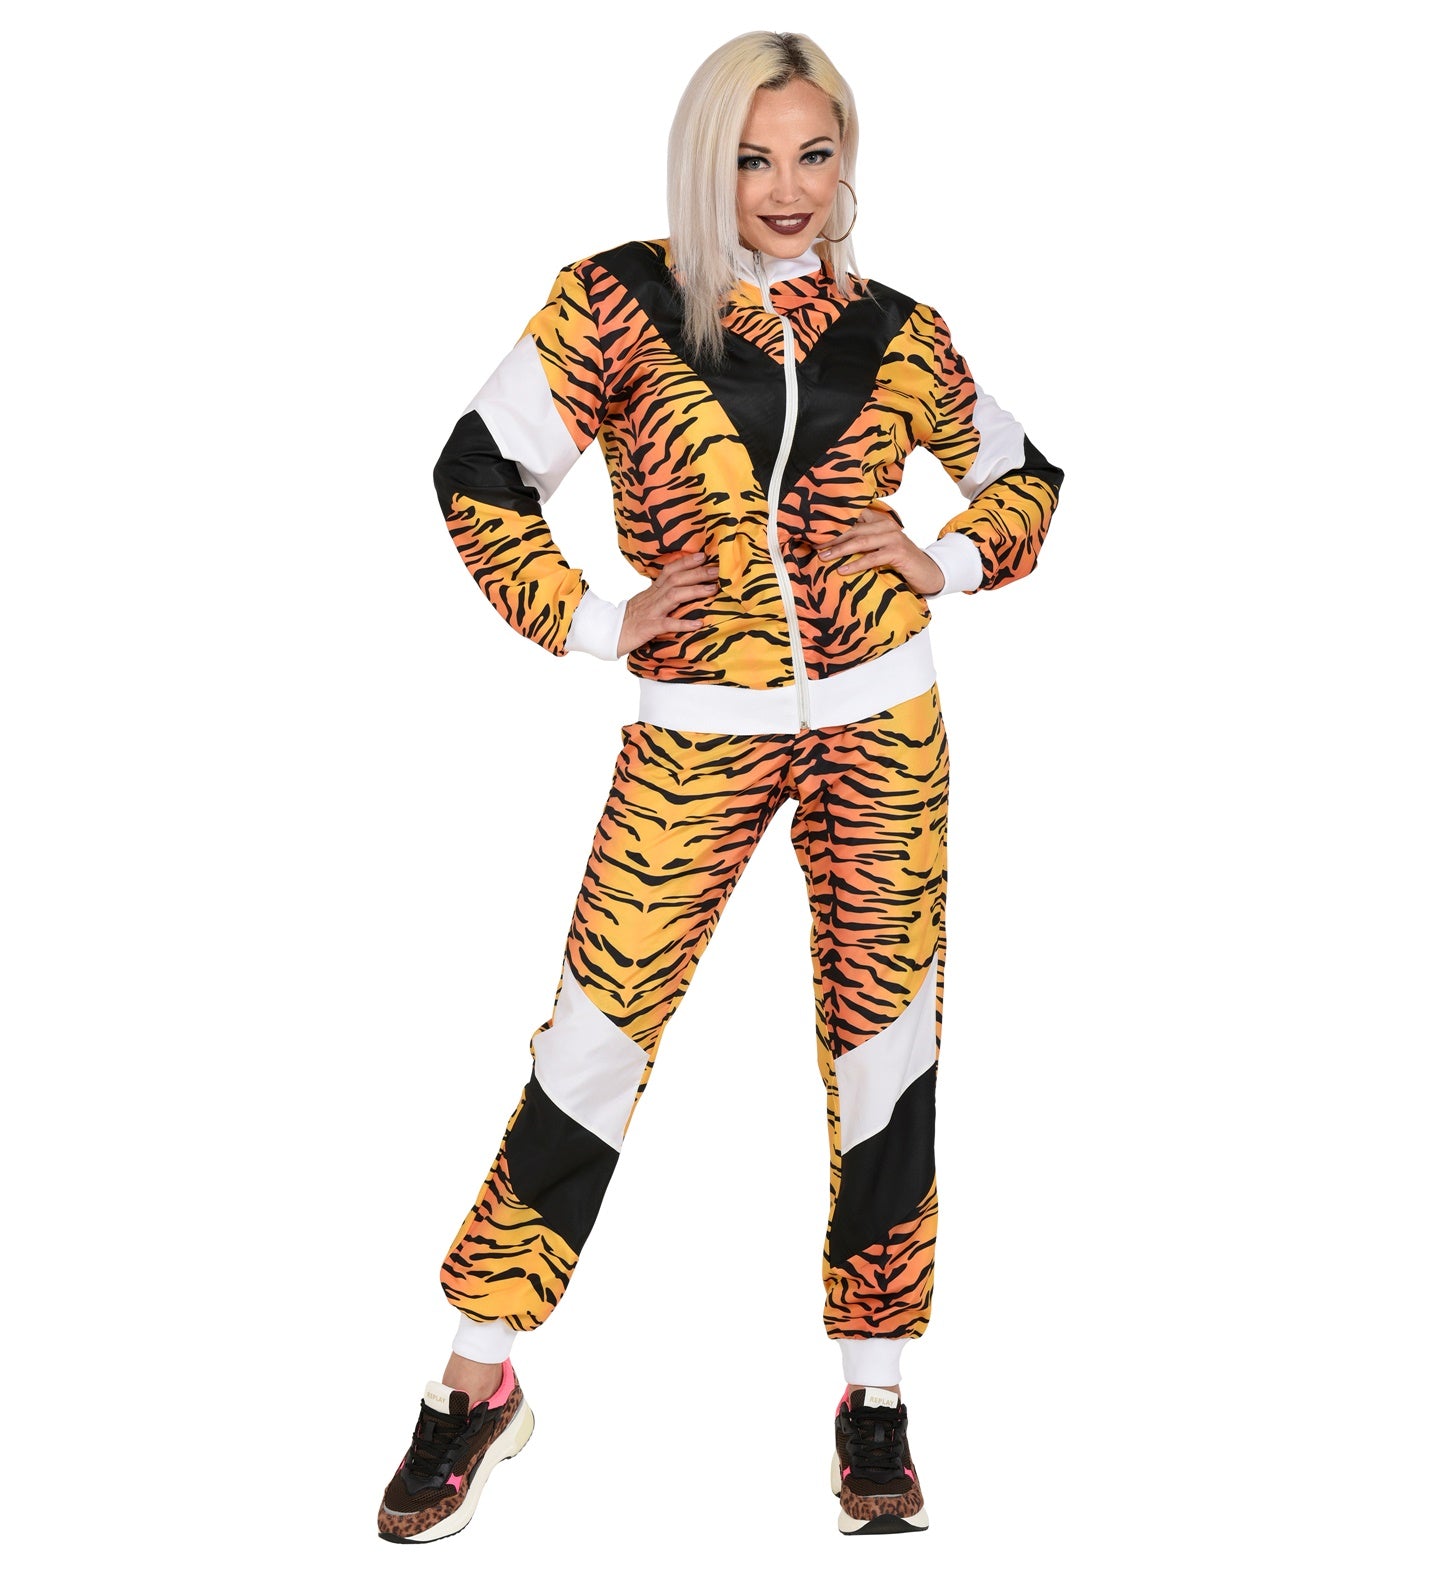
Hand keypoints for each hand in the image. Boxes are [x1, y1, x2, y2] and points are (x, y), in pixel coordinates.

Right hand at [618, 550, 717, 655]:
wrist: (609, 634)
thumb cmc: (630, 620)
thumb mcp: (646, 603)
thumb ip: (661, 595)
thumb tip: (681, 589)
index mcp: (653, 591)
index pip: (670, 571)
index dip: (686, 562)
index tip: (703, 556)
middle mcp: (653, 598)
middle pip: (676, 579)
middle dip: (697, 573)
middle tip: (717, 570)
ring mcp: (651, 612)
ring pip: (674, 596)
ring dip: (694, 591)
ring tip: (713, 589)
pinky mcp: (649, 627)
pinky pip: (667, 624)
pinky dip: (683, 623)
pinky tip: (698, 623)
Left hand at [816, 507, 944, 595]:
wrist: (928, 572)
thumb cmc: (899, 562)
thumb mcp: (879, 548)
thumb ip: (862, 543)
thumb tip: (832, 547)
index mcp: (880, 520)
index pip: (853, 517)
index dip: (834, 525)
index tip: (814, 533)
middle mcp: (886, 525)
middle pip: (853, 528)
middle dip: (832, 538)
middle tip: (814, 546)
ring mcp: (893, 537)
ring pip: (861, 541)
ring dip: (840, 550)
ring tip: (824, 557)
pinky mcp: (898, 552)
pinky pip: (872, 558)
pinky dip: (856, 564)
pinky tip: (843, 570)